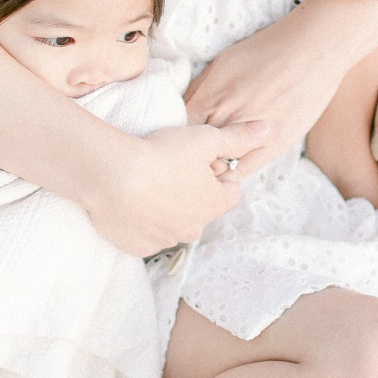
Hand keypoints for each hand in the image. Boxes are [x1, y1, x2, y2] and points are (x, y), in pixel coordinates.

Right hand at [85, 120, 266, 255]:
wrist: (111, 177)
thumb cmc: (161, 155)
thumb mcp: (205, 138)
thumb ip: (237, 138)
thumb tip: (265, 130)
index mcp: (213, 205)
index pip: (230, 193)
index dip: (219, 175)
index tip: (201, 162)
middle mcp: (193, 228)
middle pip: (201, 210)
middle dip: (192, 194)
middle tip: (171, 169)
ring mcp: (164, 240)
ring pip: (173, 224)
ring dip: (166, 209)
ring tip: (147, 183)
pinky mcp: (138, 246)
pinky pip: (146, 235)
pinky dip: (142, 222)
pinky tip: (131, 201)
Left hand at [187, 1, 355, 171]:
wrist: (313, 48)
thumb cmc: (268, 50)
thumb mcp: (224, 62)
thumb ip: (202, 89)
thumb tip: (185, 111)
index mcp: (210, 95)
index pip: (178, 130)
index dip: (177, 138)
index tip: (180, 140)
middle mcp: (227, 116)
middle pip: (194, 151)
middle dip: (190, 155)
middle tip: (191, 157)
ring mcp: (250, 133)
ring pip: (217, 167)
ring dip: (211, 167)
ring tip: (211, 164)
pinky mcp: (275, 144)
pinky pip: (243, 171)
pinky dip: (232, 174)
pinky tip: (230, 168)